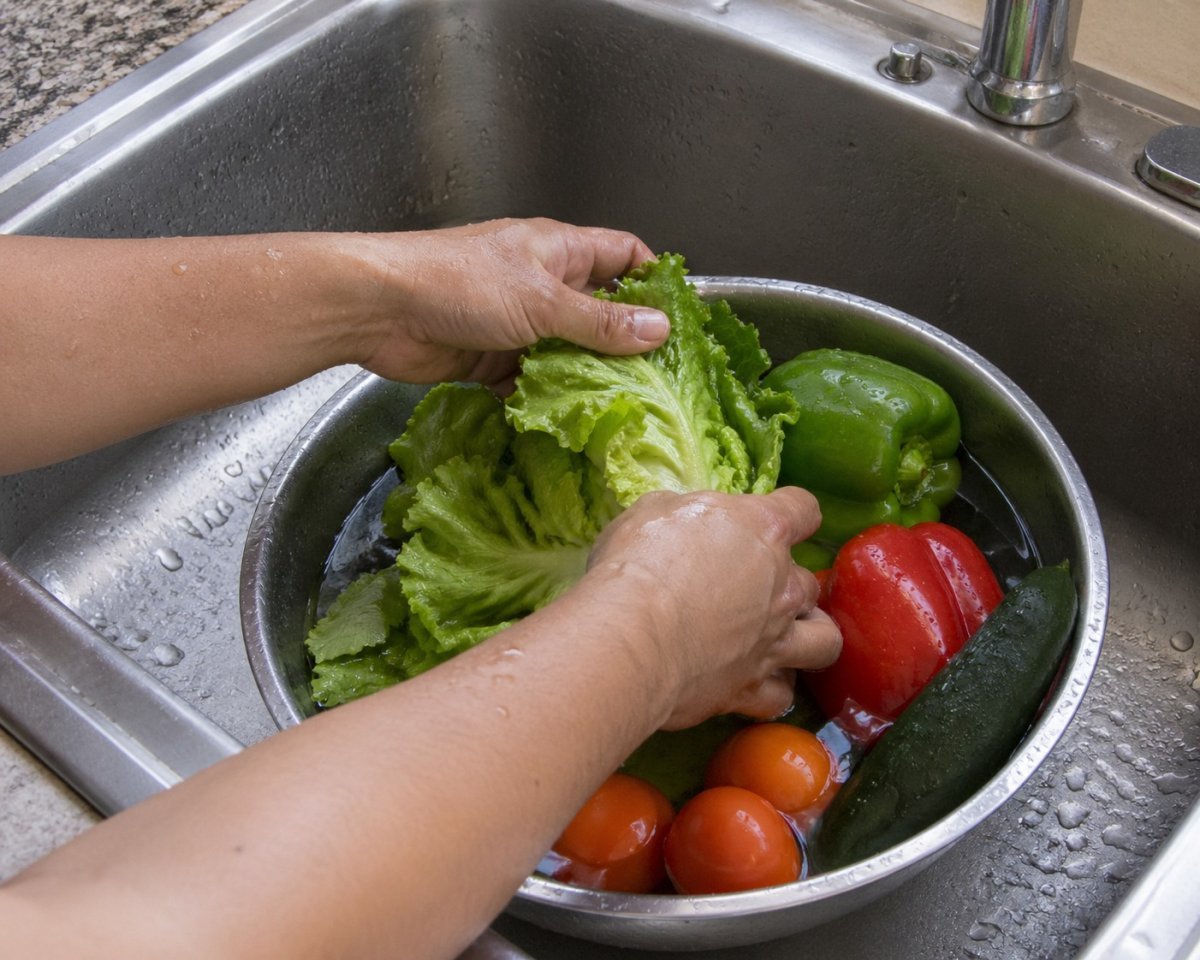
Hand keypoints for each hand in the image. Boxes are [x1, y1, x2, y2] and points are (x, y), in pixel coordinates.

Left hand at [355, 218, 670, 387]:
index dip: (653, 281)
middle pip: (599, 310)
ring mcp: (517, 321)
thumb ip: (600, 322)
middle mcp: (542, 282)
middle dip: (624, 342)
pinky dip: (544, 397)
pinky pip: (532, 380)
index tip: (679, 318)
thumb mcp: (542, 302)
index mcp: (559, 250)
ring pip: (567, 351)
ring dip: (585, 376)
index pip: (623, 255)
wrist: (380, 310)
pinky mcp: (492, 357)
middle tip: (659, 379)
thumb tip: (659, 330)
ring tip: (620, 408)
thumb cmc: (456, 283)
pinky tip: (562, 420)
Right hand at [584, 487, 841, 728]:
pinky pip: (780, 695)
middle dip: (786, 583)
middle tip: (750, 588)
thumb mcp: (652, 511)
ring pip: (824, 640)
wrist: (629, 637)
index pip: (803, 509)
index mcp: (763, 529)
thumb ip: (683, 513)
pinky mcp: (750, 688)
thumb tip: (683, 522)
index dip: (792, 511)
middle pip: (810, 582)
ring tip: (781, 637)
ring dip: (807, 636)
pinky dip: (769, 688)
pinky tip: (749, 680)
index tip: (772, 519)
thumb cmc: (637, 564)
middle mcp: (782, 586)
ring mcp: (774, 641)